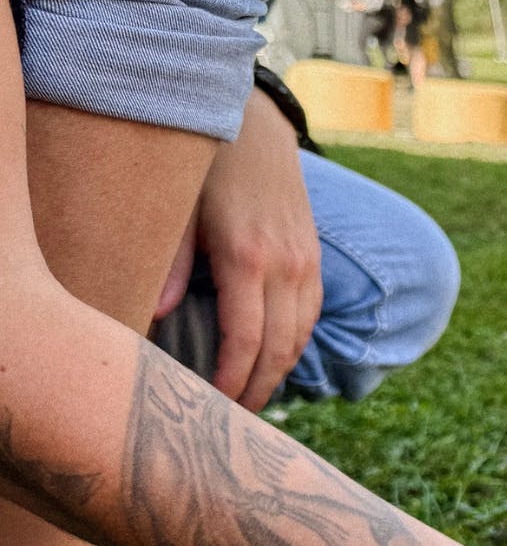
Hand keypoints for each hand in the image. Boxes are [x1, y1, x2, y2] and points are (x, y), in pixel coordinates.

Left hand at [188, 89, 321, 410]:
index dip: (233, 379)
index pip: (247, 339)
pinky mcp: (313, 258)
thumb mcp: (178, 209)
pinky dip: (294, 344)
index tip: (217, 405)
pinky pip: (310, 315)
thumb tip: (155, 315)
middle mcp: (286, 264)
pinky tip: (274, 359)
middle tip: (233, 419)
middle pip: (280, 348)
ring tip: (252, 396)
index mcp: (248, 257)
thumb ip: (169, 262)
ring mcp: (306, 261)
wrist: (256, 125)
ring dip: (279, 372)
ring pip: (301, 336)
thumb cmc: (206, 168)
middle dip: (257, 388)